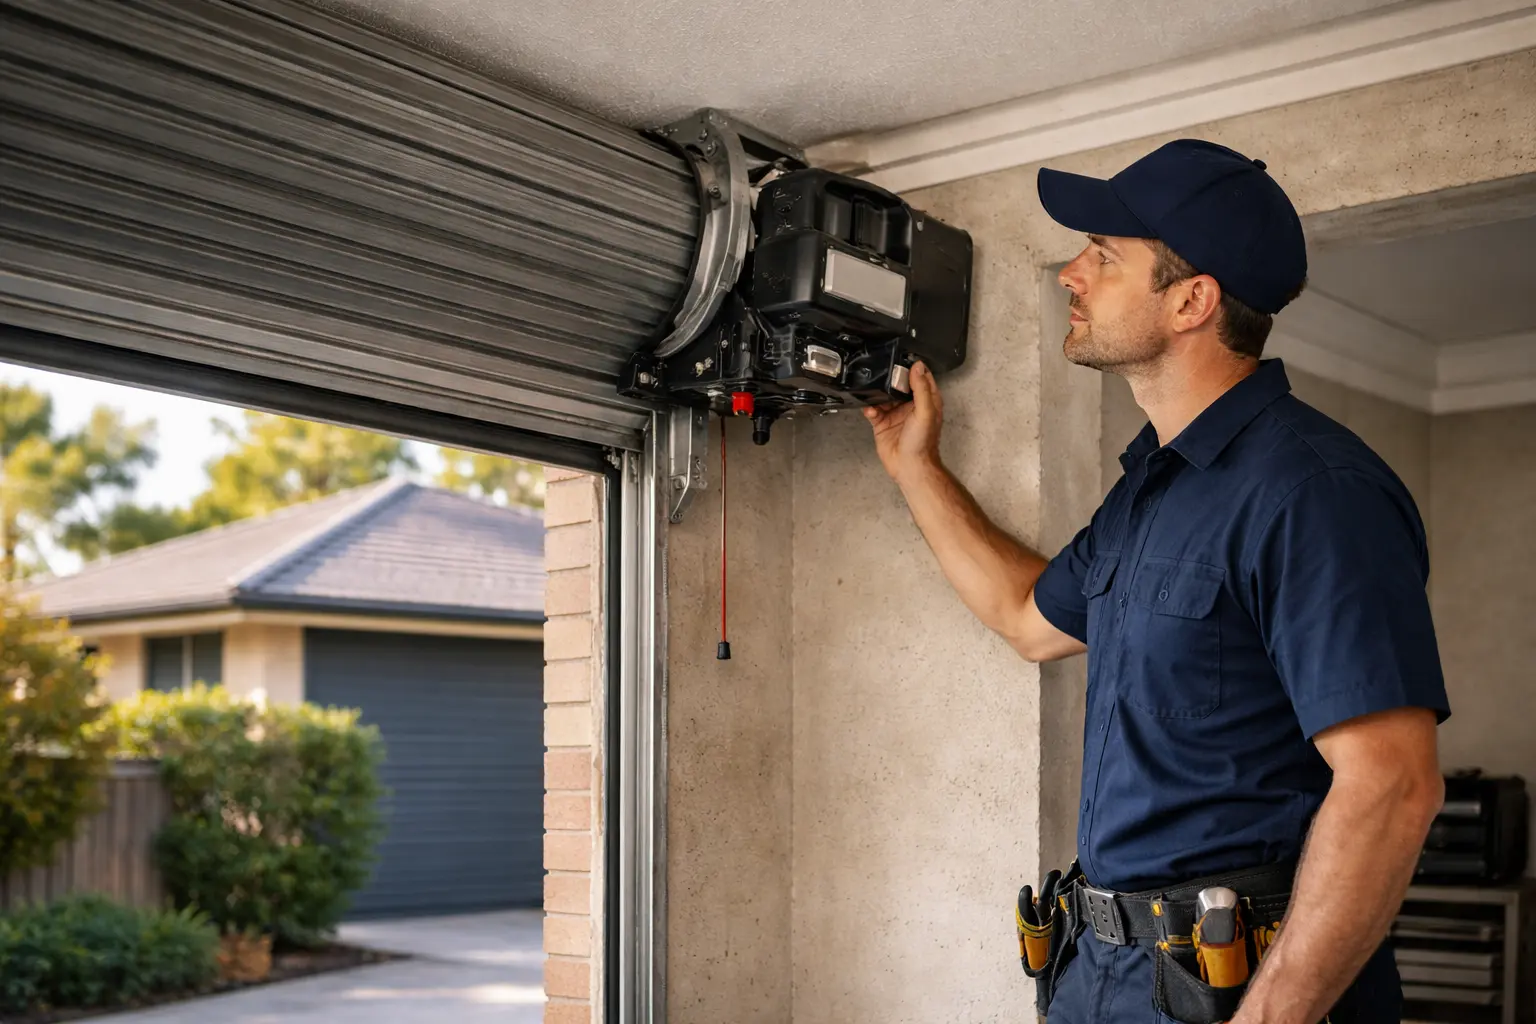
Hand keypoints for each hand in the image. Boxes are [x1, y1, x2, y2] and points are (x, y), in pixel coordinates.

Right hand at [864, 362, 942, 482]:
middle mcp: (911, 406)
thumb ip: (921, 388)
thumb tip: (918, 367)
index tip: (902, 361)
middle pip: (898, 385)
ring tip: (873, 393)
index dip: (913, 368)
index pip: (921, 378)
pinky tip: (870, 409)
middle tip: (883, 377)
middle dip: (889, 380)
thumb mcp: (925, 411)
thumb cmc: (922, 444)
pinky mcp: (883, 423)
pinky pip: (873, 410)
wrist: (909, 466)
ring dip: (877, 394)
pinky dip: (869, 408)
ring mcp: (896, 414)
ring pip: (883, 396)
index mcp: (926, 401)